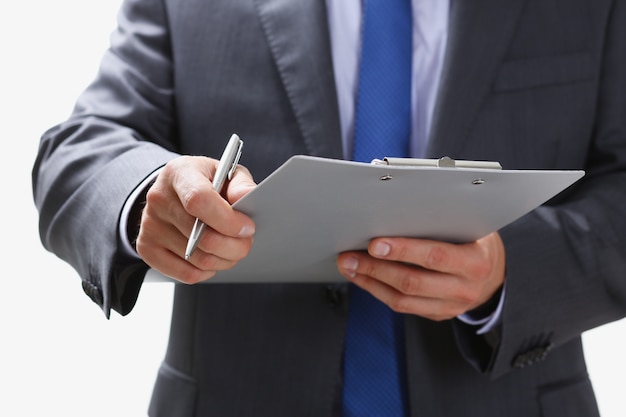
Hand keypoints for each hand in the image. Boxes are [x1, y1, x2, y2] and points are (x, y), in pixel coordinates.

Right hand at [136, 155, 255, 283]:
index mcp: (179, 173)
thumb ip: (240, 184)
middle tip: (246, 242)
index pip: (199, 200)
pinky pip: (186, 273)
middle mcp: (159, 198)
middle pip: (201, 236)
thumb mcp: (226, 173)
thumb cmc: (205, 182)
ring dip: (224, 260)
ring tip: (233, 249)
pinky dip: (207, 271)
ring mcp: (150, 225)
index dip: (228, 220)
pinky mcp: (147, 248)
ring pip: (198, 259)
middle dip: (234, 246)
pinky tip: (213, 257)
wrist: (174, 192)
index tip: (247, 228)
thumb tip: (246, 196)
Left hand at [337, 233, 505, 320]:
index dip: (403, 250)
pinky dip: (378, 291)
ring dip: (370, 281)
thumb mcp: (471, 225)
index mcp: (475, 262)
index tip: (375, 243)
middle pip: (413, 281)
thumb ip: (442, 218)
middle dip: (376, 267)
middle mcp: (464, 288)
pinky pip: (403, 307)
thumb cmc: (477, 240)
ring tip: (349, 265)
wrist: (497, 274)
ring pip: (402, 299)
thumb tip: (397, 203)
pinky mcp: (437, 314)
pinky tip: (362, 277)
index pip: (435, 256)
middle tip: (350, 255)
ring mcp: (451, 306)